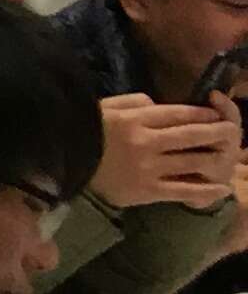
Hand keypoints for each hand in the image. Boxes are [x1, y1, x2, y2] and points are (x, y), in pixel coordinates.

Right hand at [94, 94, 239, 212]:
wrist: (62, 164)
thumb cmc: (86, 132)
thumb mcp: (107, 107)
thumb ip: (136, 101)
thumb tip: (160, 104)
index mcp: (135, 120)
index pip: (180, 113)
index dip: (204, 113)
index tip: (216, 114)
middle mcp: (146, 142)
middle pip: (195, 135)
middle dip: (219, 132)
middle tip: (232, 132)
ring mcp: (149, 169)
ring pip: (195, 162)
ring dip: (217, 158)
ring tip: (227, 156)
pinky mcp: (147, 191)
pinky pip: (184, 191)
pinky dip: (207, 190)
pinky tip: (222, 189)